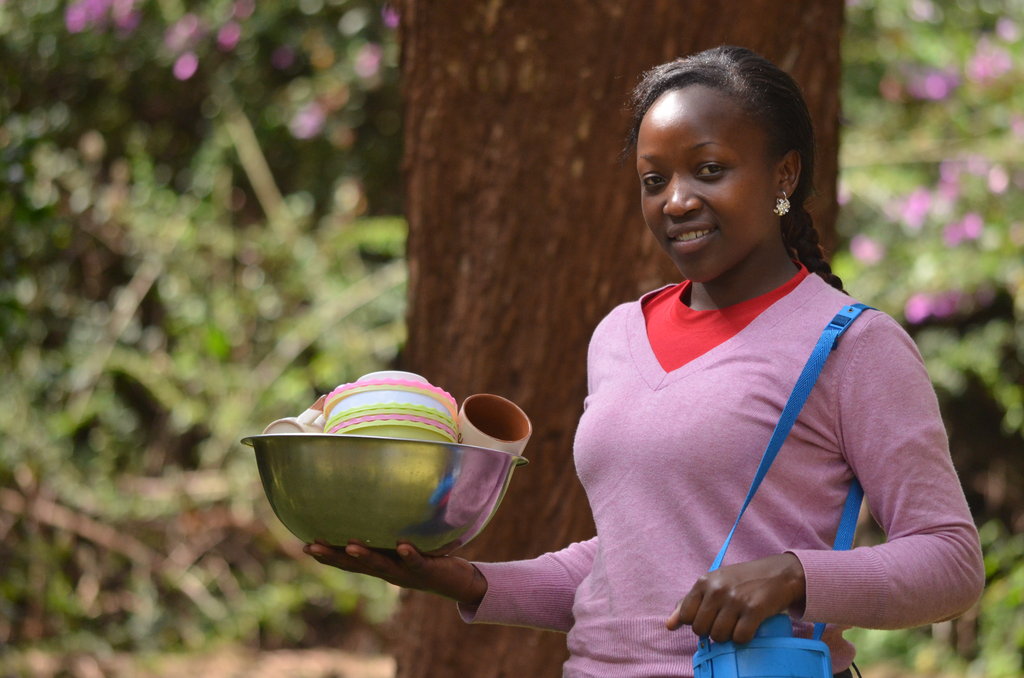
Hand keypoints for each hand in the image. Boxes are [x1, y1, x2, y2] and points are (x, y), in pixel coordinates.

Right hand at [304, 541, 487, 605]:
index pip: (348, 562)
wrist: (458, 582)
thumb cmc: (428, 558)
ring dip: (365, 557)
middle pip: (356, 566)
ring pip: (382, 565)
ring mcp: (407, 572)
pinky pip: (417, 561)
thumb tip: (377, 501)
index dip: (326, 556)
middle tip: (310, 547)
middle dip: (333, 557)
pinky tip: (402, 546)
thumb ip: (390, 532)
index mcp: (381, 564)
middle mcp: (389, 571)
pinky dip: (408, 554)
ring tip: (349, 546)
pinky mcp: (428, 569)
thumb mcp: (405, 545)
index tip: (303, 545)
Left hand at [666, 553, 805, 643]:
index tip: (710, 617)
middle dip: (712, 631)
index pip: (686, 615)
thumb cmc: (743, 580)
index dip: (697, 622)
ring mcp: (735, 599)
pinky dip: (744, 638)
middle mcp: (717, 589)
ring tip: (737, 624)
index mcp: (704, 582)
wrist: (779, 573)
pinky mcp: (754, 610)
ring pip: (718, 636)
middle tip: (726, 621)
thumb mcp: (714, 584)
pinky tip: (748, 627)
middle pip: (700, 629)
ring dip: (728, 636)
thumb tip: (669, 625)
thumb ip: (689, 603)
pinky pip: (739, 638)